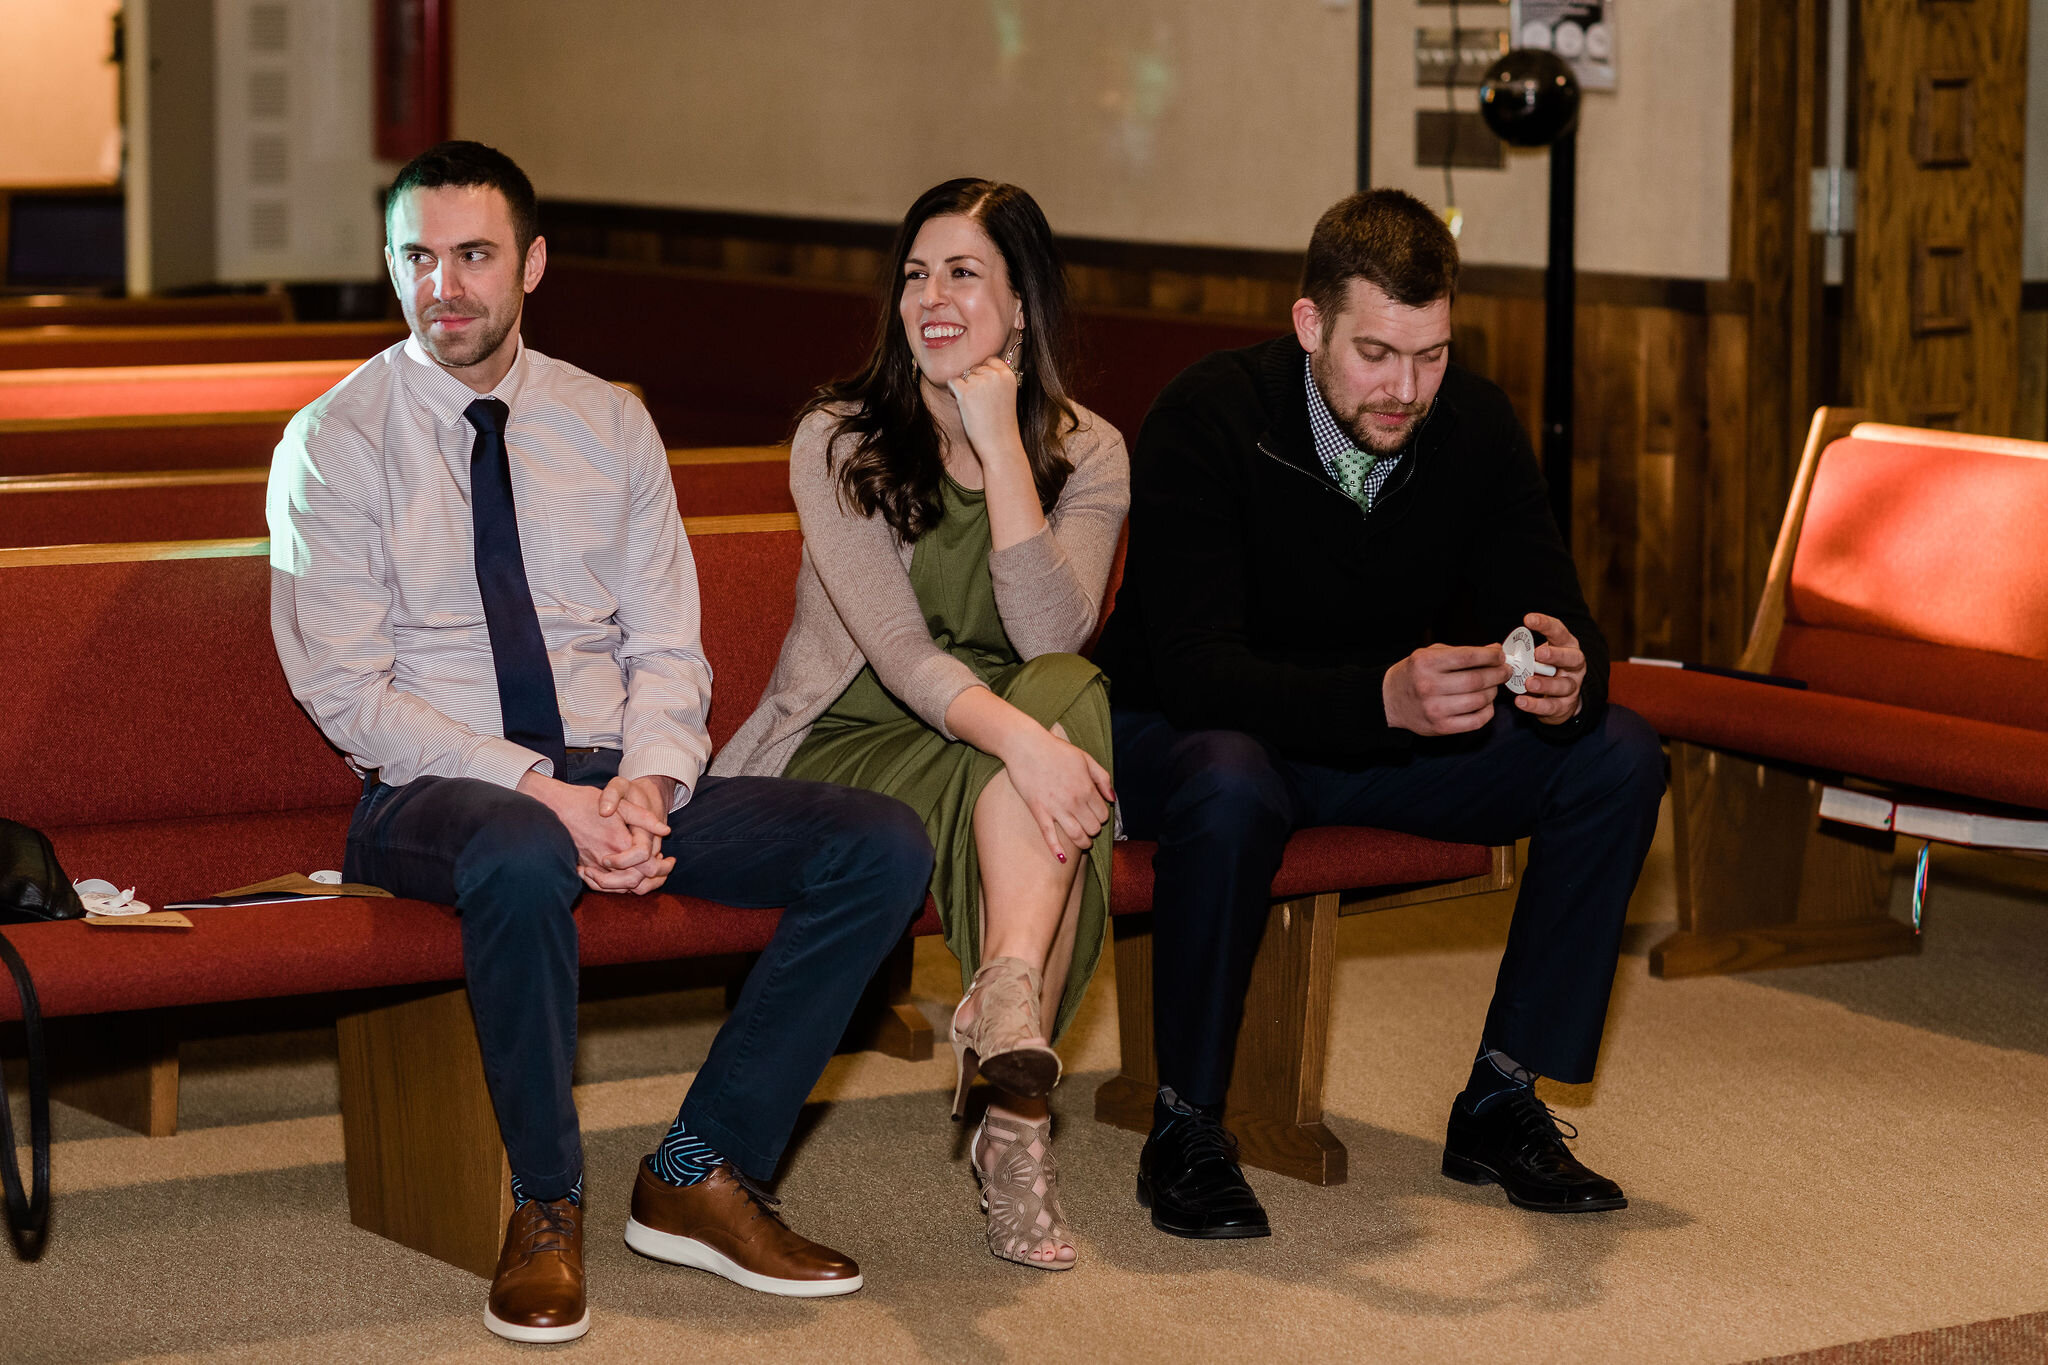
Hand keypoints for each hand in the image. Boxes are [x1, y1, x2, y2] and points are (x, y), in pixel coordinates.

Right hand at [514, 771, 674, 895]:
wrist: (552, 806)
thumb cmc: (586, 801)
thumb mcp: (619, 803)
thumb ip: (643, 818)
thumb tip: (665, 830)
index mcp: (619, 842)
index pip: (648, 867)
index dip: (662, 867)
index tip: (668, 860)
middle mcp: (606, 859)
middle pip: (636, 883)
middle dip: (653, 879)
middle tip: (662, 868)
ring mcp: (593, 865)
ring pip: (620, 888)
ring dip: (637, 883)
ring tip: (648, 873)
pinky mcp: (583, 867)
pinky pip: (604, 886)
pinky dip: (618, 885)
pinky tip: (627, 874)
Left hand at [945, 354, 1024, 468]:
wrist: (1000, 444)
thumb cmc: (1002, 424)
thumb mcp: (1006, 395)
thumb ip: (996, 380)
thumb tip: (975, 369)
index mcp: (1008, 375)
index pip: (991, 360)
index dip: (984, 373)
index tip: (985, 387)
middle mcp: (995, 375)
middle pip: (976, 368)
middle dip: (973, 381)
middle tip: (979, 400)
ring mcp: (980, 382)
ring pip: (964, 375)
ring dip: (964, 387)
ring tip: (974, 405)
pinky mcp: (966, 392)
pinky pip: (952, 382)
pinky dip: (953, 391)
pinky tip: (961, 403)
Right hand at [999, 723, 1115, 860]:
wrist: (1026, 746)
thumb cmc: (1056, 750)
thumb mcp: (1085, 758)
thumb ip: (1102, 778)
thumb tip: (1113, 798)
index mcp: (1087, 788)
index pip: (1103, 814)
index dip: (1101, 817)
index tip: (1095, 814)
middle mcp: (1074, 801)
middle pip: (1093, 828)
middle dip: (1093, 829)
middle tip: (1088, 826)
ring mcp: (1056, 808)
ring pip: (1077, 836)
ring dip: (1083, 843)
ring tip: (1083, 842)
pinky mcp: (1039, 812)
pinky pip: (1049, 836)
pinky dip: (1057, 850)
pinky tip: (1062, 859)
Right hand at [1383, 643, 1512, 735]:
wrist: (1389, 700)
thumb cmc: (1414, 674)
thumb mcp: (1431, 655)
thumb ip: (1462, 652)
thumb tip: (1495, 650)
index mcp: (1425, 663)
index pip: (1467, 657)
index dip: (1490, 656)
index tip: (1500, 656)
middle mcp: (1428, 685)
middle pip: (1476, 680)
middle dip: (1497, 674)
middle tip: (1505, 671)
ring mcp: (1434, 708)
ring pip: (1479, 700)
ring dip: (1493, 692)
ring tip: (1494, 686)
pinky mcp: (1441, 727)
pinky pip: (1475, 721)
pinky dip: (1487, 711)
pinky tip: (1486, 703)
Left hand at [1514, 612, 1585, 724]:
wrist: (1560, 700)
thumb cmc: (1544, 671)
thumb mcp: (1537, 658)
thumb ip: (1524, 653)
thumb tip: (1498, 651)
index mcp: (1567, 647)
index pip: (1560, 633)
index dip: (1546, 625)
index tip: (1528, 619)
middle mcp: (1574, 666)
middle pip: (1573, 658)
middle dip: (1556, 655)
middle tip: (1538, 654)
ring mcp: (1572, 687)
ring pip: (1564, 685)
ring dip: (1545, 684)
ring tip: (1528, 682)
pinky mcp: (1564, 706)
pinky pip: (1552, 706)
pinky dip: (1535, 705)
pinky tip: (1521, 701)